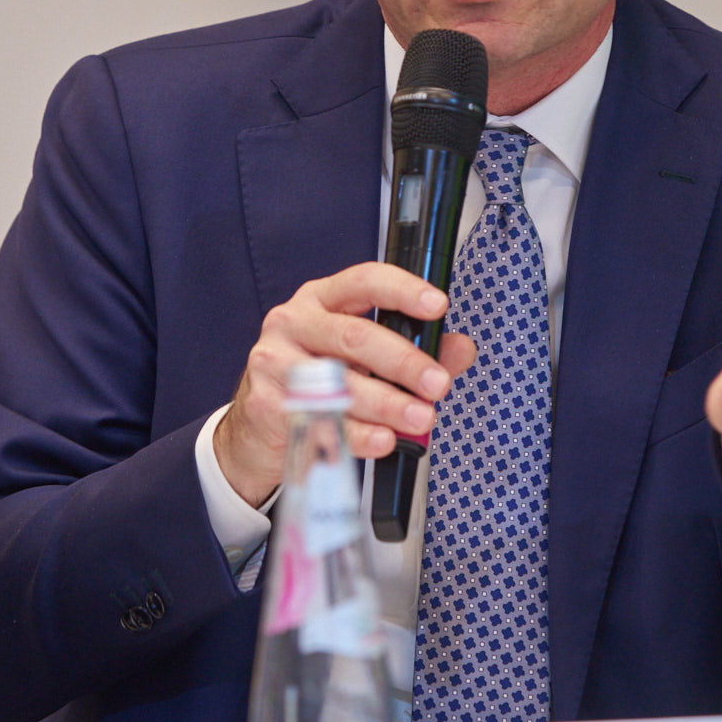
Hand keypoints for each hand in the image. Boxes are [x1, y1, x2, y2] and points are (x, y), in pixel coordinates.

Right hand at [213, 262, 477, 506]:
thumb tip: (462, 349)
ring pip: (339, 382)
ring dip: (388, 404)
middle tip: (438, 384)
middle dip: (403, 362)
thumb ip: (415, 348)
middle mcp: (293, 321)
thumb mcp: (364, 356)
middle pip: (354, 336)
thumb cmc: (320, 380)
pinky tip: (384, 440)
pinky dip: (359, 434)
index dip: (403, 290)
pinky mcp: (266, 404)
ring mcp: (275, 362)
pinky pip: (321, 420)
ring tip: (421, 419)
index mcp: (321, 299)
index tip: (438, 305)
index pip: (364, 280)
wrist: (259, 428)